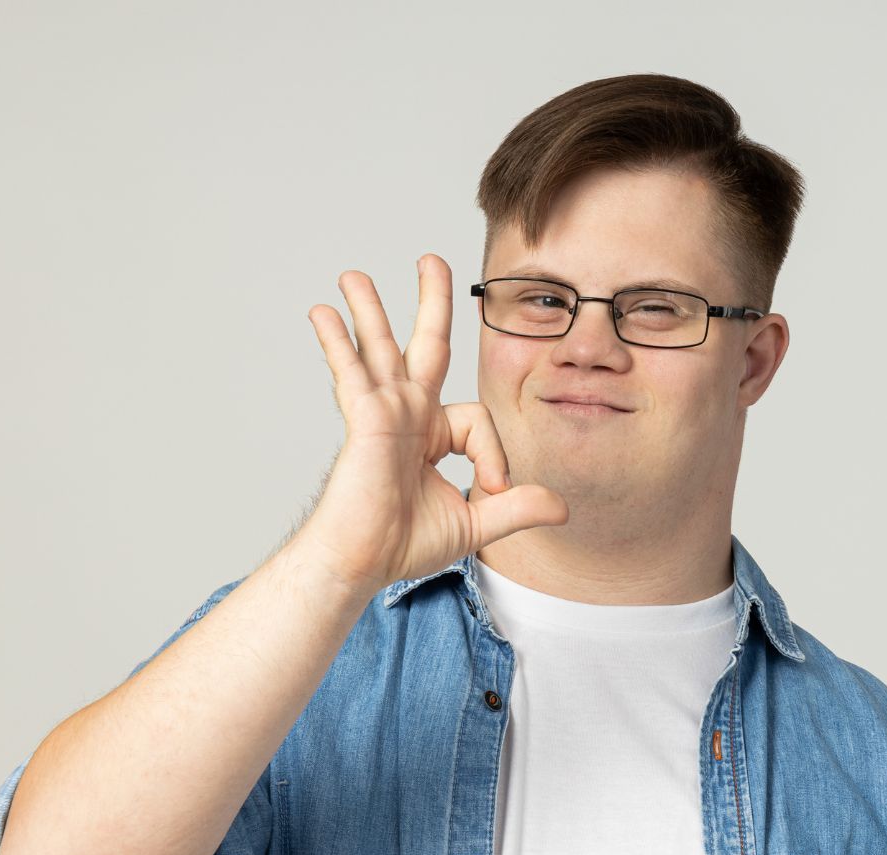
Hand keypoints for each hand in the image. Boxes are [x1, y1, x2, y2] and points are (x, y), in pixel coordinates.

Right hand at [296, 254, 567, 592]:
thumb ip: (518, 508)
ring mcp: (383, 414)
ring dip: (369, 309)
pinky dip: (339, 343)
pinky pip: (352, 374)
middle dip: (432, 302)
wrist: (362, 563)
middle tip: (431, 260)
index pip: (479, 421)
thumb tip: (563, 506)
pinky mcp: (364, 421)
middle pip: (426, 346)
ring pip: (381, 348)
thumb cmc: (404, 544)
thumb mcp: (477, 523)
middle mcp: (408, 415)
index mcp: (433, 434)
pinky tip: (323, 314)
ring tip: (353, 276)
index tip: (492, 488)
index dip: (495, 454)